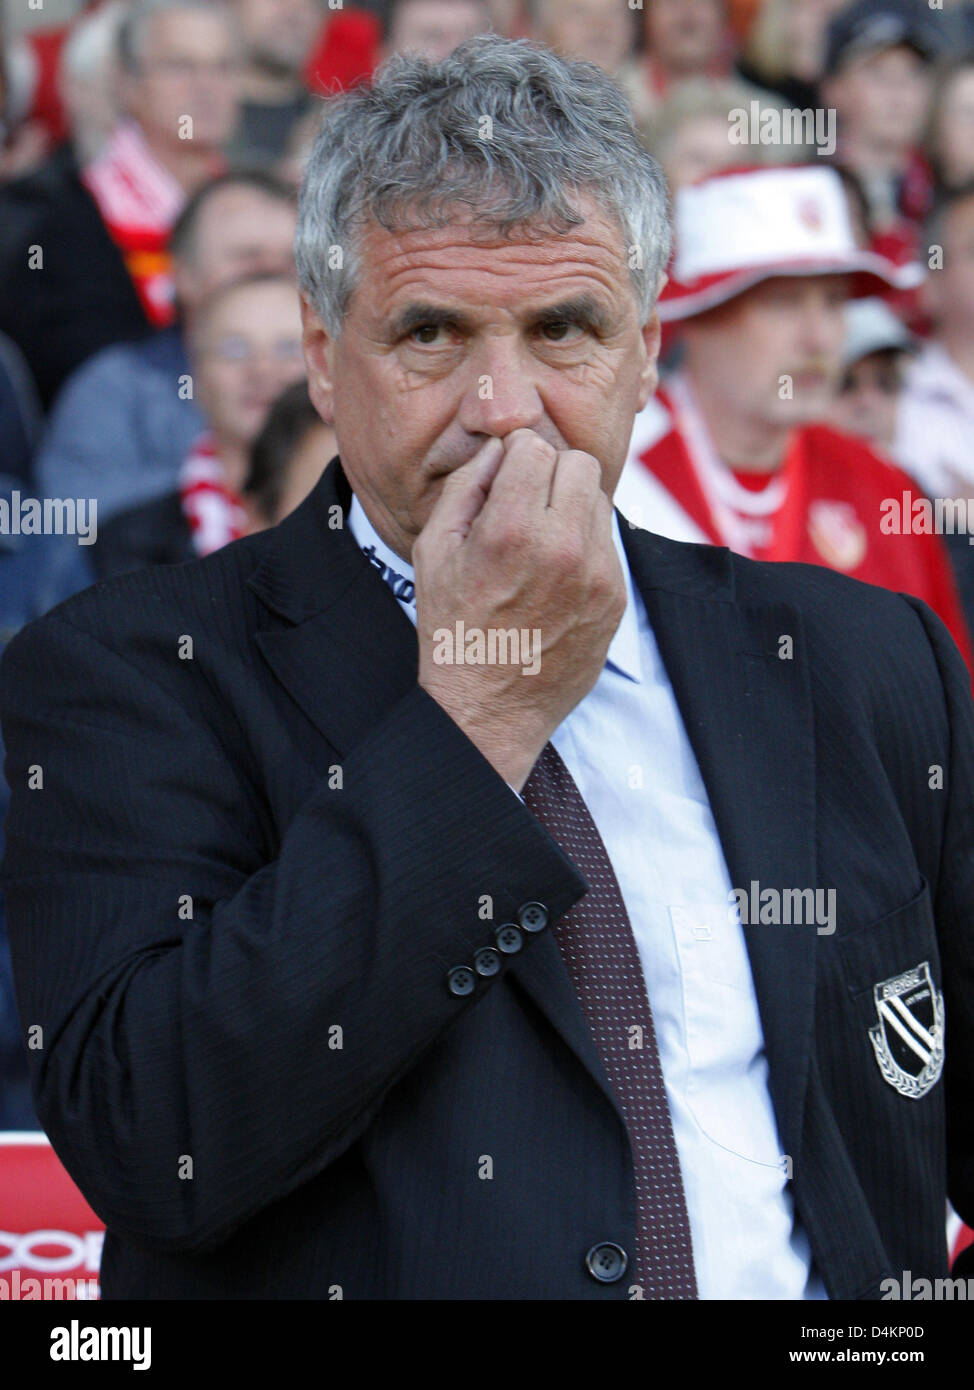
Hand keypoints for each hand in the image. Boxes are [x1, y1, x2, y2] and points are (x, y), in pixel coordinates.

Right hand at [414, 429, 625, 790]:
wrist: (489, 710)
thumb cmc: (453, 629)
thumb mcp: (433, 551)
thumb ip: (467, 486)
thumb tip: (501, 448)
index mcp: (512, 530)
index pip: (535, 446)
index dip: (515, 457)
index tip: (504, 480)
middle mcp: (562, 547)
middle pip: (579, 463)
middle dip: (550, 474)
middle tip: (525, 505)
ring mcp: (597, 574)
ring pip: (599, 500)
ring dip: (571, 507)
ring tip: (539, 542)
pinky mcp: (615, 597)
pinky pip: (607, 542)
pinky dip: (584, 546)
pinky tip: (555, 576)